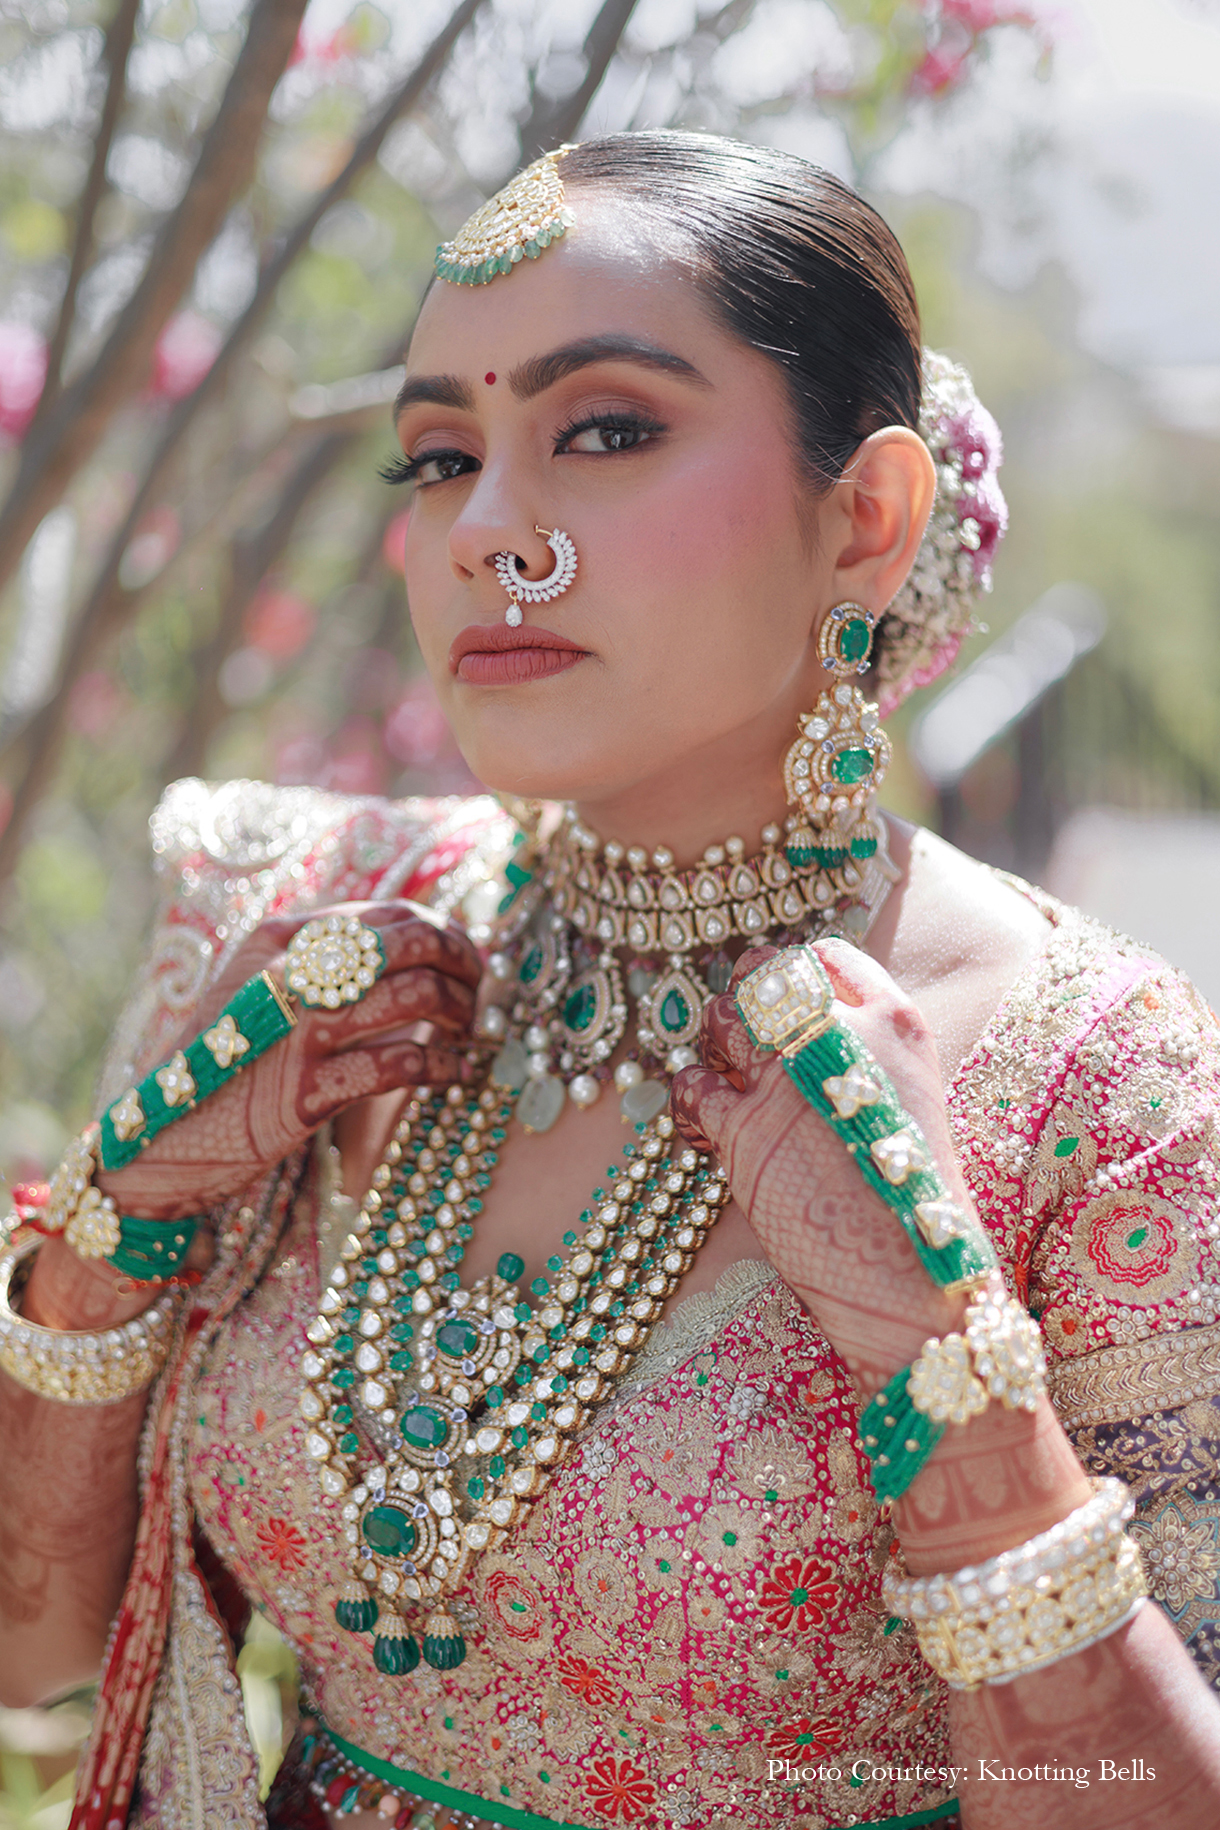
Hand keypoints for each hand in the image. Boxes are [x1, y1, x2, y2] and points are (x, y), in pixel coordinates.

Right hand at [95, 902, 480, 1222]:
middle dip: (463, 962)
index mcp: (280, 938)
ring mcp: (299, 1032)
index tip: (465, 958)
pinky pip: (403, 1064)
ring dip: (462, 1012)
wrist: (162, 1135)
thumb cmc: (224, 1059)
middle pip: (411, 942)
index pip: (388, 913)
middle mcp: (291, 973)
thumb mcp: (256, 986)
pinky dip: (446, 1066)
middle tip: (479, 991)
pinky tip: (458, 1074)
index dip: (441, 932)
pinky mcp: (307, 1091)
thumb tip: (408, 941)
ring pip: (417, 994)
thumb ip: (317, 959)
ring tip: (470, 1032)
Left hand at [670, 938, 972, 1396]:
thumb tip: (809, 1037)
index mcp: (894, 1022)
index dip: (796, 974)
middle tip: (745, 1029)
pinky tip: (706, 1117)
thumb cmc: (917, 1200)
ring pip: (722, 1018)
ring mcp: (783, 1077)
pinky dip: (689, 1096)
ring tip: (726, 1070)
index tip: (785, 996)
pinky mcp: (740, 1129)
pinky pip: (691, 1086)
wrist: (913, 1276)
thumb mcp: (909, 1100)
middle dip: (748, 996)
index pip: (825, 957)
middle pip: (766, 975)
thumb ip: (865, 1058)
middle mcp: (836, 1034)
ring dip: (716, 1040)